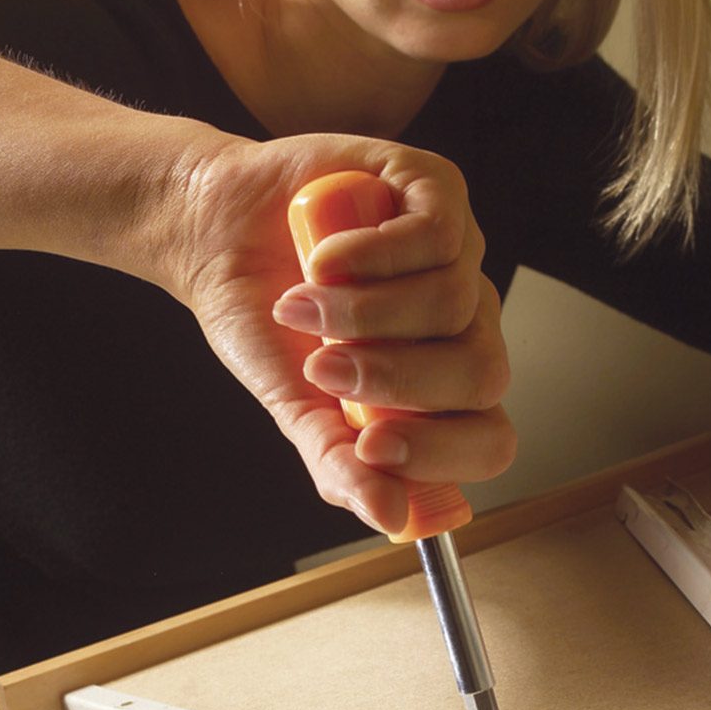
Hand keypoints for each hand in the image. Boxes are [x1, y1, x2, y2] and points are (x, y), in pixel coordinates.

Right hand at [166, 130, 514, 535]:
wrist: (219, 238)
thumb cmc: (269, 325)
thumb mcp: (296, 406)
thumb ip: (339, 463)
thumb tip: (387, 517)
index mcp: (444, 385)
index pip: (491, 438)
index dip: (443, 451)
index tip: (371, 444)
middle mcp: (465, 322)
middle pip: (484, 372)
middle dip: (397, 379)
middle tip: (325, 367)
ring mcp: (459, 255)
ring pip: (455, 302)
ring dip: (363, 313)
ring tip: (304, 302)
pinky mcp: (437, 191)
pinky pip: (436, 235)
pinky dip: (369, 256)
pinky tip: (325, 259)